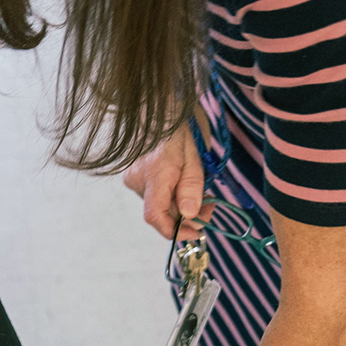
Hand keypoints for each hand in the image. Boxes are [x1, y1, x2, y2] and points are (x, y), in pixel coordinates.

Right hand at [124, 122, 210, 240]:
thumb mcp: (192, 157)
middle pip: (162, 213)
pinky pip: (156, 196)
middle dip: (187, 218)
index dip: (174, 232)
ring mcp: (134, 180)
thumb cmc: (175, 130)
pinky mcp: (135, 178)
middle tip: (210, 210)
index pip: (155, 216)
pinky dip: (173, 198)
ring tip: (204, 199)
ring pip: (160, 205)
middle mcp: (138, 182)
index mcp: (154, 176)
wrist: (155, 112)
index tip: (195, 234)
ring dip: (182, 208)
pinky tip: (186, 190)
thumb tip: (190, 215)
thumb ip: (191, 187)